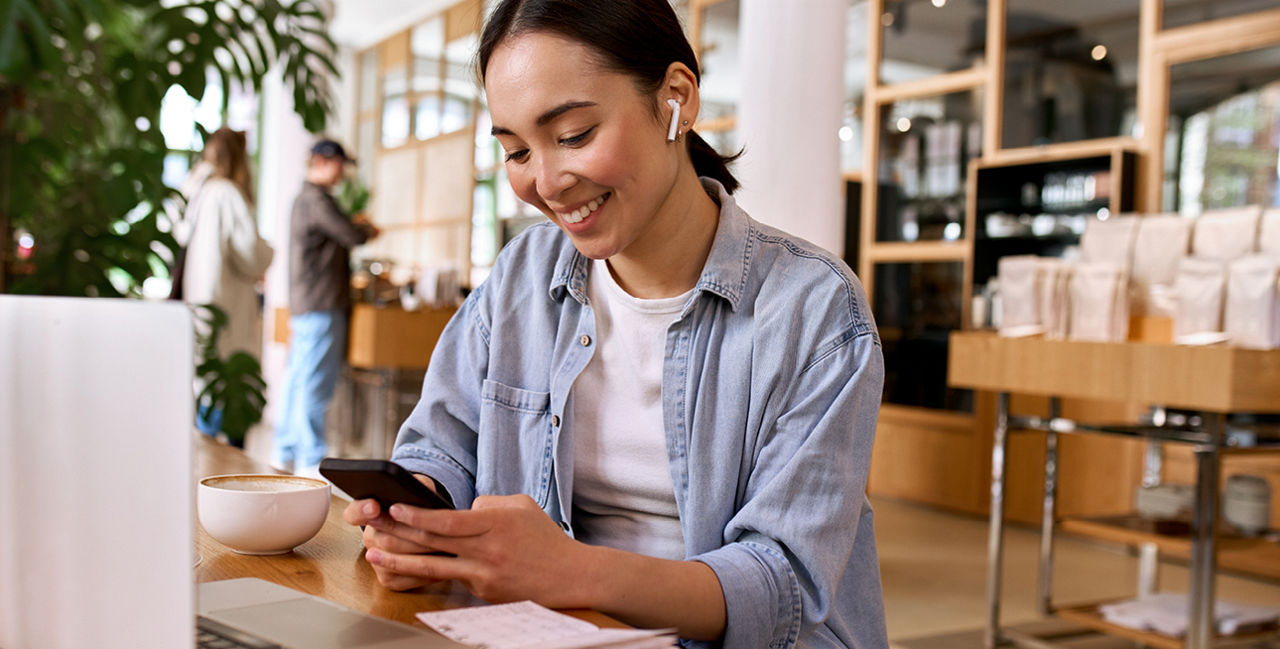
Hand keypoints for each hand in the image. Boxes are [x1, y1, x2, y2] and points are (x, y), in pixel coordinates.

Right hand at [342, 475, 445, 590]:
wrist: (426, 527)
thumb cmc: (421, 504)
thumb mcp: (418, 488)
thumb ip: (415, 485)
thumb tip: (419, 490)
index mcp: (369, 512)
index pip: (354, 513)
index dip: (363, 510)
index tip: (375, 506)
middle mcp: (370, 538)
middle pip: (385, 540)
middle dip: (412, 536)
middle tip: (434, 530)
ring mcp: (376, 560)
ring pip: (396, 561)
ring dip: (422, 554)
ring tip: (445, 545)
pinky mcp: (388, 578)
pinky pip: (405, 579)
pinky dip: (426, 573)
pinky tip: (444, 563)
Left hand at [362, 494, 591, 606]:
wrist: (570, 577)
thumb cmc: (545, 538)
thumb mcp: (521, 506)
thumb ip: (488, 504)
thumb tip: (461, 510)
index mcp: (495, 524)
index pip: (447, 520)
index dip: (417, 515)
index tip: (394, 507)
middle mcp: (486, 551)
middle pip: (433, 542)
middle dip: (398, 532)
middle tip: (372, 525)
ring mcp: (483, 575)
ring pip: (433, 567)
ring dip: (399, 559)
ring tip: (374, 552)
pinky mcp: (484, 592)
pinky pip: (452, 578)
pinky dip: (429, 571)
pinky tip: (408, 566)